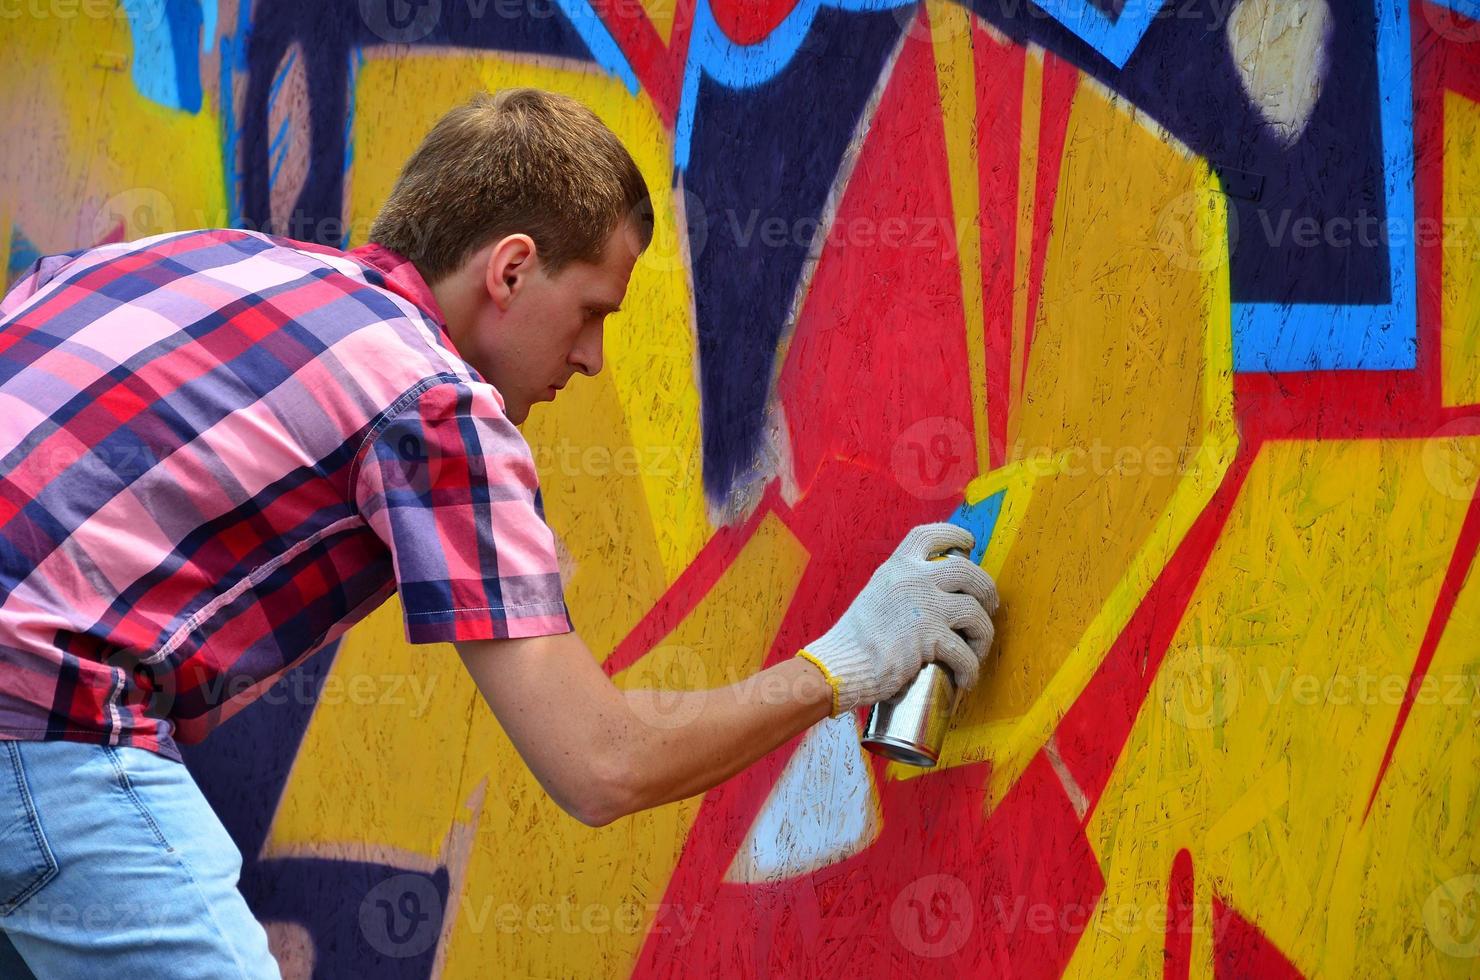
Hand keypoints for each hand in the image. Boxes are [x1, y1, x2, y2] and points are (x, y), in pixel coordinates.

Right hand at [797, 522, 998, 717]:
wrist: (838, 664)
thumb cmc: (856, 639)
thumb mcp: (878, 594)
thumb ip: (905, 587)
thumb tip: (938, 593)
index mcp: (898, 566)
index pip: (931, 535)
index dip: (956, 535)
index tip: (969, 543)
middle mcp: (913, 579)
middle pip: (968, 572)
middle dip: (986, 591)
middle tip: (989, 607)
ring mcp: (924, 606)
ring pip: (976, 612)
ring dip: (983, 634)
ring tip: (976, 651)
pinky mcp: (929, 637)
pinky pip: (966, 652)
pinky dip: (971, 668)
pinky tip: (965, 678)